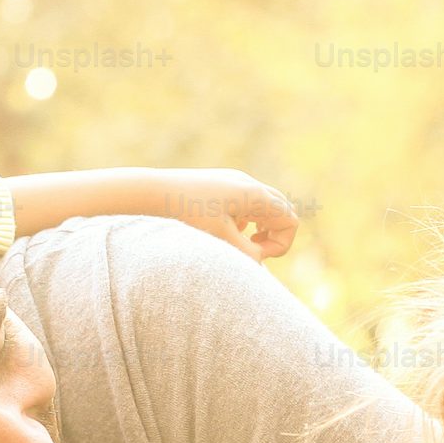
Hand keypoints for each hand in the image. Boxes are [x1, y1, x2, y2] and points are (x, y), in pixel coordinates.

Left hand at [143, 170, 301, 259]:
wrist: (154, 193)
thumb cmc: (187, 216)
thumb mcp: (221, 240)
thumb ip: (247, 254)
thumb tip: (260, 262)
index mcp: (254, 195)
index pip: (289, 221)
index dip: (280, 245)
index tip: (257, 255)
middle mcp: (249, 183)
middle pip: (282, 210)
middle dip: (273, 235)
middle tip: (252, 250)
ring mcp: (236, 180)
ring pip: (265, 206)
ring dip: (260, 228)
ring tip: (239, 241)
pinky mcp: (222, 183)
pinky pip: (247, 202)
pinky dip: (245, 219)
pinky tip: (223, 228)